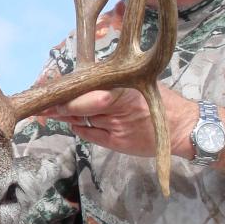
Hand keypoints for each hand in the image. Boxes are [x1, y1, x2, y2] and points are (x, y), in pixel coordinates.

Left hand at [43, 85, 197, 158]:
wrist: (183, 126)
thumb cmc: (160, 100)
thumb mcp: (137, 83)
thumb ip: (111, 83)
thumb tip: (81, 80)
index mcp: (123, 88)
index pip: (85, 88)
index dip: (63, 90)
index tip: (46, 87)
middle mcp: (118, 107)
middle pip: (79, 106)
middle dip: (58, 106)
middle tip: (41, 105)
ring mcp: (117, 127)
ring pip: (83, 120)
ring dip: (66, 116)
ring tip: (50, 112)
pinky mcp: (118, 143)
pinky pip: (91, 135)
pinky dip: (80, 128)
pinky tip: (73, 123)